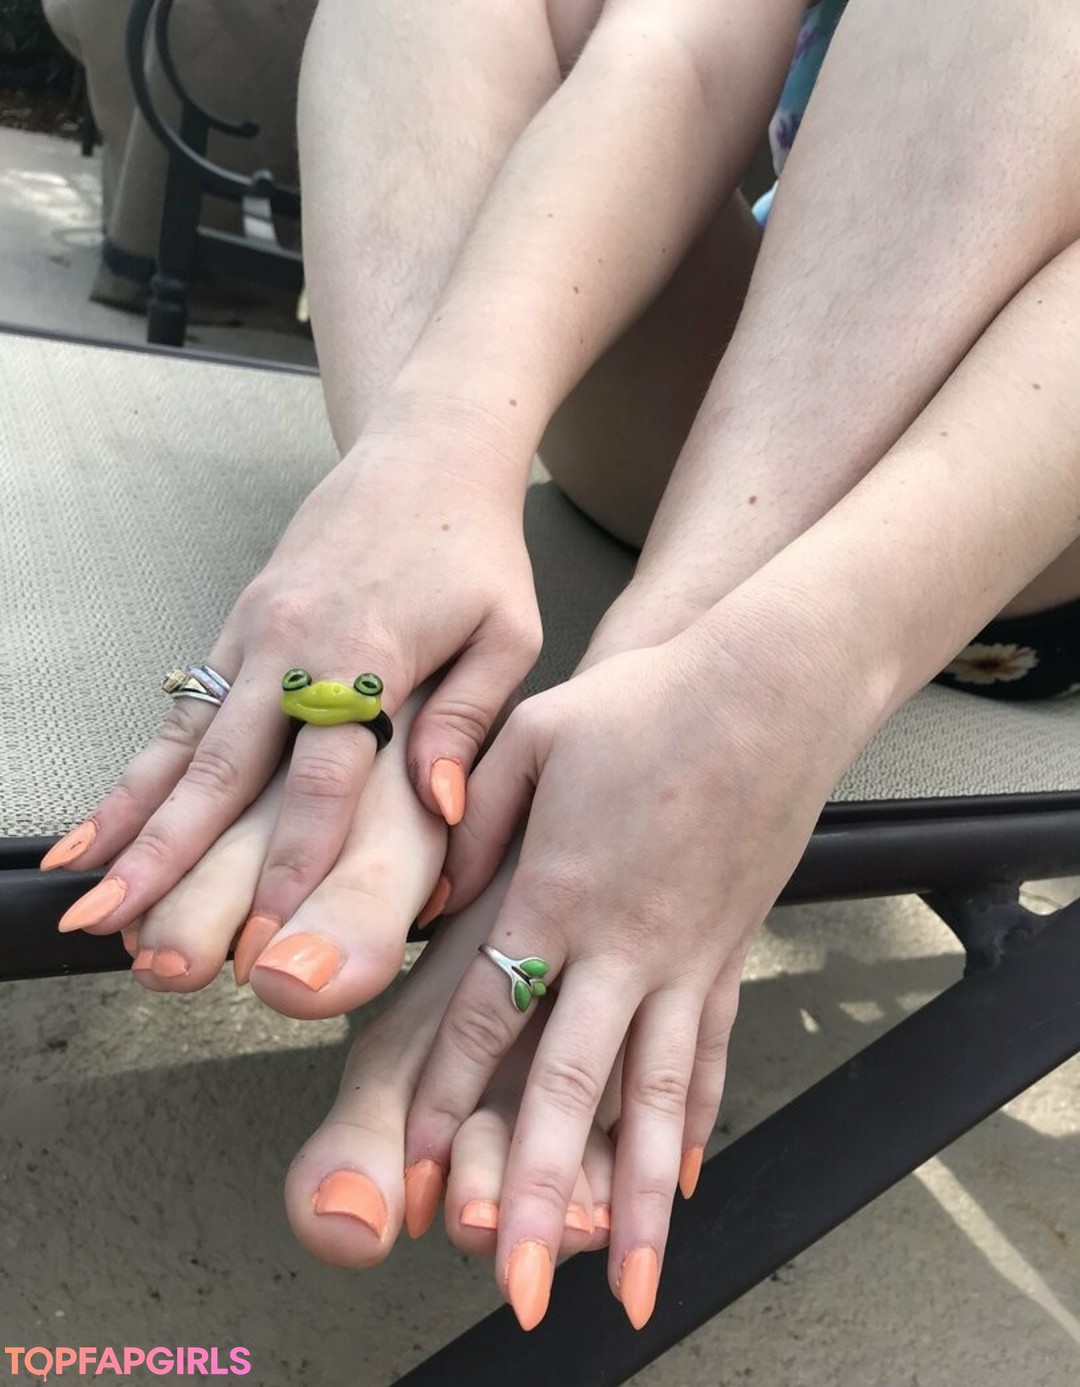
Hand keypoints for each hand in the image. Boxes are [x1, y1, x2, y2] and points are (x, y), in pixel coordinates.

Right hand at [49, 411, 540, 942]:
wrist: (426, 453)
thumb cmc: (474, 549)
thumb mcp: (507, 633)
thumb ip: (468, 721)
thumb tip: (437, 809)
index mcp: (365, 654)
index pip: (323, 779)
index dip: (291, 862)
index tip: (263, 938)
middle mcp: (291, 646)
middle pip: (224, 769)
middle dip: (170, 857)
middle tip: (123, 926)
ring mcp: (253, 634)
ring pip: (184, 742)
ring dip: (133, 819)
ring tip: (86, 886)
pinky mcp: (239, 627)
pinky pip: (182, 710)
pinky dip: (142, 770)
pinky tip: (105, 817)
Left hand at [401, 610, 862, 1328]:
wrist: (769, 689)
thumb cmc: (648, 703)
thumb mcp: (536, 735)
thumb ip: (474, 816)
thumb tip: (435, 893)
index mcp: (559, 888)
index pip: (488, 1011)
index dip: (449, 1096)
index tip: (421, 1173)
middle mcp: (623, 942)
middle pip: (572, 1084)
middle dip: (542, 1192)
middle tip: (517, 1281)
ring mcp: (685, 954)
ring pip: (656, 1095)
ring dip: (634, 1194)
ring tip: (630, 1280)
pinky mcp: (729, 950)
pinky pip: (708, 1051)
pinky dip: (694, 1122)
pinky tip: (681, 1180)